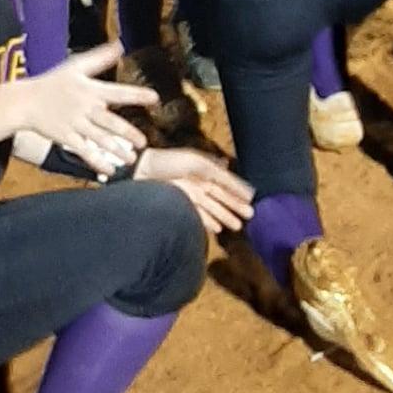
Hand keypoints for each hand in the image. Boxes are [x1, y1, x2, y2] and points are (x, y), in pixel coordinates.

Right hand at [17, 43, 156, 175]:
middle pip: (110, 122)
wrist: (25, 101)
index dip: (136, 95)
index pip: (118, 92)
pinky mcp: (66, 137)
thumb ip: (100, 57)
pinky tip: (110, 170)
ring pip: (100, 140)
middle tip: (144, 142)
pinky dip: (97, 161)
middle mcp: (85, 108)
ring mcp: (75, 124)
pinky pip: (84, 151)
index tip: (154, 98)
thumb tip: (120, 45)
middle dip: (129, 133)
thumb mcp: (76, 66)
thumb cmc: (53, 82)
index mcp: (90, 90)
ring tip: (132, 159)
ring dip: (117, 151)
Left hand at [133, 148, 255, 234]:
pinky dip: (208, 222)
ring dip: (225, 216)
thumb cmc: (169, 163)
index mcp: (204, 170)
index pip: (225, 183)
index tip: (252, 199)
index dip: (238, 191)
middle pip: (220, 197)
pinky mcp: (178, 206)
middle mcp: (198, 183)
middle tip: (251, 216)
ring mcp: (188, 195)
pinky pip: (198, 215)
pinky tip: (218, 229)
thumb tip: (236, 175)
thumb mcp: (198, 164)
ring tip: (238, 226)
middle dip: (235, 206)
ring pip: (212, 208)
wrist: (140, 172)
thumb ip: (219, 173)